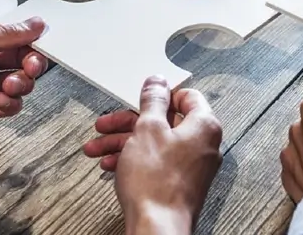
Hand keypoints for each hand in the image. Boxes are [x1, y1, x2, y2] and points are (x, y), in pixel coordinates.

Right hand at [83, 76, 221, 233]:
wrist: (156, 229)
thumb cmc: (157, 183)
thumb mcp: (147, 129)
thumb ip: (153, 101)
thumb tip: (157, 82)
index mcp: (204, 125)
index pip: (187, 96)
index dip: (160, 95)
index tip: (139, 97)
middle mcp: (203, 144)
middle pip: (164, 121)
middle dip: (129, 122)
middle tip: (107, 124)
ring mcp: (192, 166)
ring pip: (155, 143)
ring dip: (124, 142)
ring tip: (98, 148)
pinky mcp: (180, 183)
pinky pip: (156, 162)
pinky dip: (134, 159)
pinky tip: (111, 165)